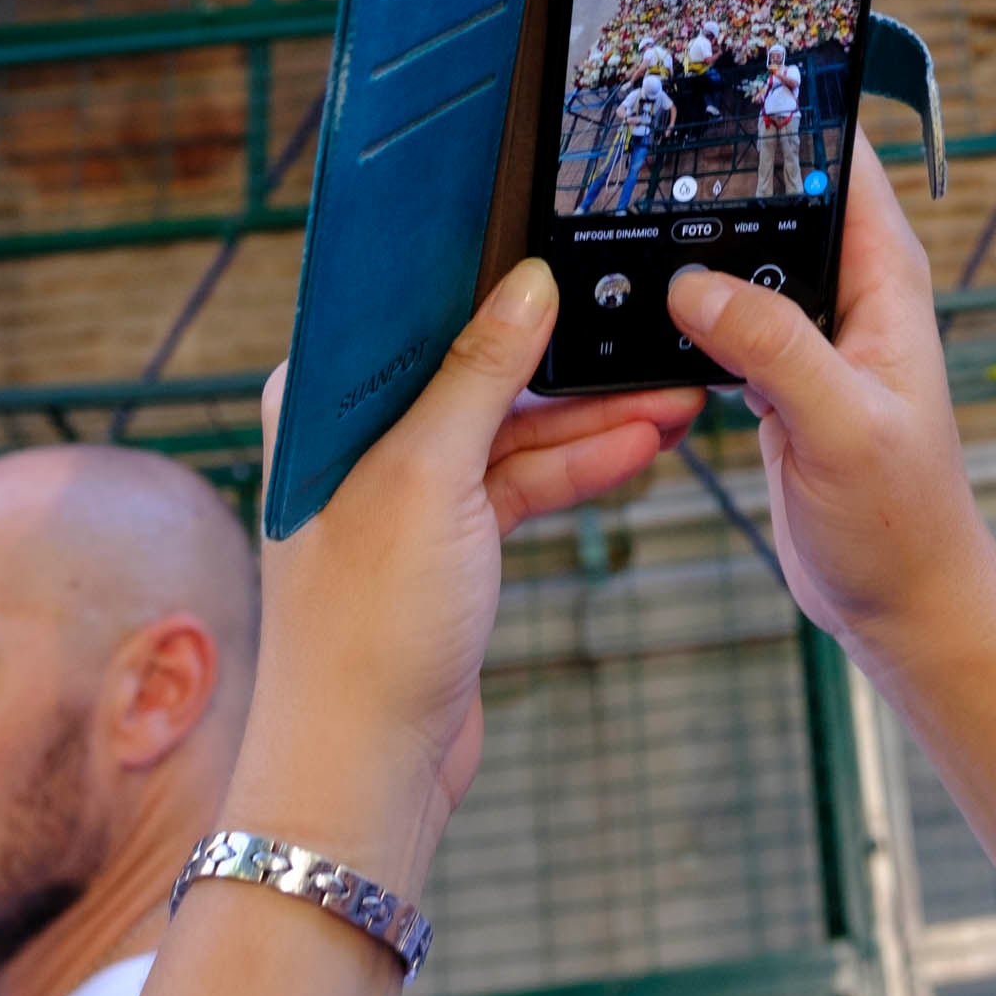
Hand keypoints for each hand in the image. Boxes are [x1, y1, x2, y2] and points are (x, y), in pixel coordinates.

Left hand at [239, 263, 700, 882]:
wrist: (368, 766)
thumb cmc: (367, 625)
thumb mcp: (429, 477)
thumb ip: (480, 372)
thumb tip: (527, 283)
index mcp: (320, 405)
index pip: (404, 307)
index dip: (475, 268)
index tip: (546, 228)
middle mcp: (357, 438)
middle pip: (472, 362)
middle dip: (559, 350)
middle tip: (638, 319)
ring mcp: (407, 492)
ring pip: (511, 425)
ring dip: (589, 413)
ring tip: (674, 394)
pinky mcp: (449, 541)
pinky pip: (524, 479)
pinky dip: (579, 463)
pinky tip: (642, 441)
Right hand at [664, 137, 995, 676]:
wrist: (901, 603)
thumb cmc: (901, 522)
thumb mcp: (842, 427)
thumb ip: (775, 349)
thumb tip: (694, 285)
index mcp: (886, 281)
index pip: (845, 162)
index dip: (795, 114)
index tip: (728, 83)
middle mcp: (851, 295)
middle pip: (781, 201)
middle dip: (722, 174)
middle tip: (644, 148)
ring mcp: (810, 335)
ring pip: (744, 259)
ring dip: (697, 246)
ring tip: (625, 215)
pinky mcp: (777, 376)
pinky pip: (723, 319)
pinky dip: (685, 312)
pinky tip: (638, 308)